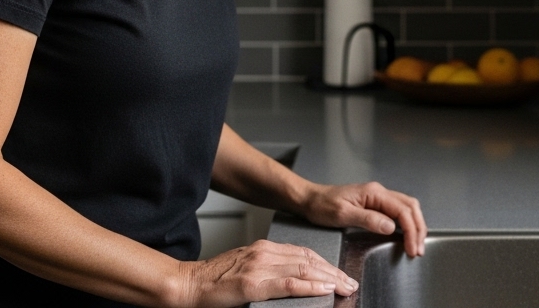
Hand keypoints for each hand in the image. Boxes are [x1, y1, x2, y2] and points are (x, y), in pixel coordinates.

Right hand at [174, 239, 356, 307]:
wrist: (188, 284)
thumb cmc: (215, 281)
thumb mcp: (247, 268)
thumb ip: (271, 269)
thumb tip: (297, 279)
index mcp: (264, 248)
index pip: (305, 253)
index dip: (327, 264)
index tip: (341, 275)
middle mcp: (264, 253)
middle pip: (309, 260)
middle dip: (334, 272)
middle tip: (350, 283)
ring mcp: (258, 268)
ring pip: (303, 270)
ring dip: (328, 280)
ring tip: (344, 288)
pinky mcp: (252, 284)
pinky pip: (288, 284)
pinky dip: (309, 287)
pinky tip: (323, 290)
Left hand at [300, 181, 427, 256]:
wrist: (310, 199)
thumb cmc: (322, 206)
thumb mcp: (343, 214)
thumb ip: (369, 220)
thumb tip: (392, 227)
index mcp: (374, 193)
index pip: (402, 210)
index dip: (411, 231)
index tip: (412, 249)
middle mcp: (379, 192)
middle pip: (410, 207)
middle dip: (419, 228)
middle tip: (418, 249)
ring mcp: (378, 197)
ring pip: (407, 208)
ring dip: (415, 225)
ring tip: (417, 244)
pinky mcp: (375, 204)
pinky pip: (398, 211)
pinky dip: (407, 223)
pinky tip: (407, 234)